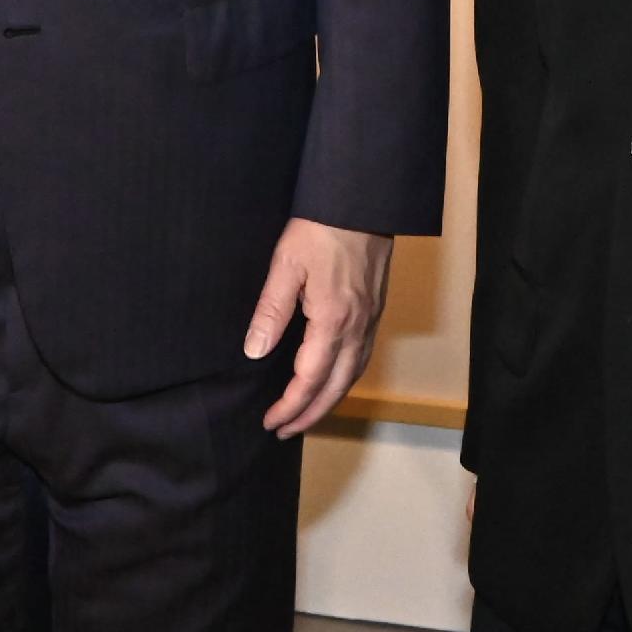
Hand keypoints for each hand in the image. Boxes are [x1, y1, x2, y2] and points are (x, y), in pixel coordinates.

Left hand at [245, 220, 393, 437]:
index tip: (271, 422)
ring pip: (353, 375)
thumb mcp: (286, 264)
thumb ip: (271, 311)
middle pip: (336, 387)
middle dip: (311, 414)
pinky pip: (362, 357)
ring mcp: (371, 319)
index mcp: (333, 320)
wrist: (364, 200)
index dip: (290, 406)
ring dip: (330, 400)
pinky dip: (345, 378)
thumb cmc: (322, 227)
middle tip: (286, 431)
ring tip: (307, 413)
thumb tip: (255, 351)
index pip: (310, 380)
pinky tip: (333, 378)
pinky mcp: (375, 309)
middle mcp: (357, 327)